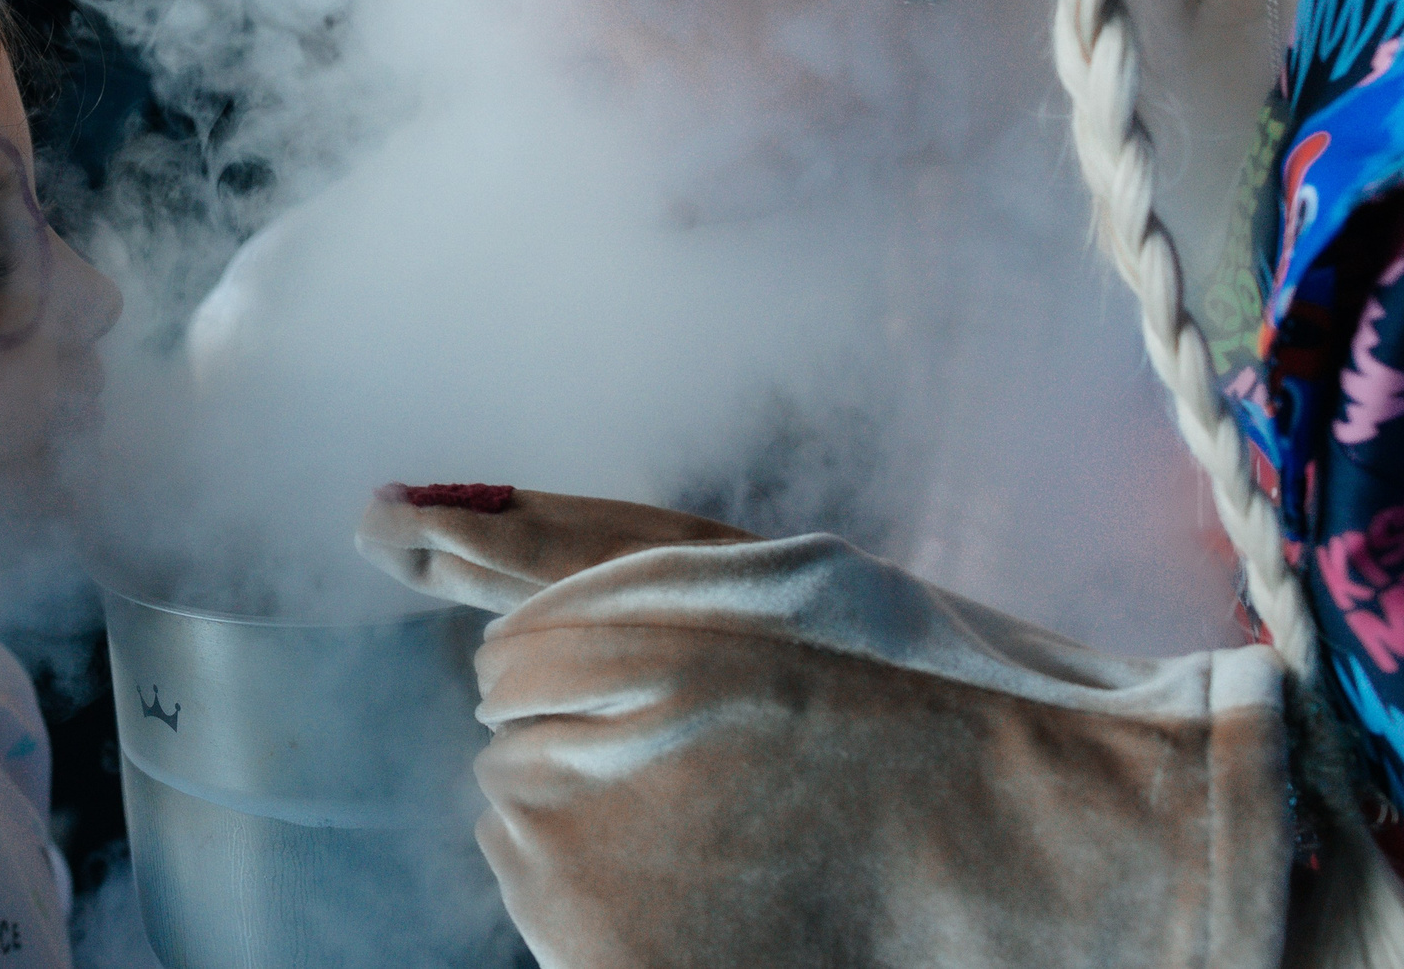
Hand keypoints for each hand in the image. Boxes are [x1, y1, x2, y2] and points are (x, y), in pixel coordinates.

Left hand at [357, 487, 1292, 968]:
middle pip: (514, 756)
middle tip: (763, 770)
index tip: (732, 691)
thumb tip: (372, 519)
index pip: (513, 656)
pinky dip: (637, 923)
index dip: (627, 669)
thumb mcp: (728, 567)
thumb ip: (537, 542)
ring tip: (768, 838)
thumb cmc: (909, 683)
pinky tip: (749, 904)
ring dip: (621, 844)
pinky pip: (571, 932)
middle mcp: (573, 764)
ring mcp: (587, 897)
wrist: (1074, 845)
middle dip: (612, 756)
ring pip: (533, 848)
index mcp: (601, 636)